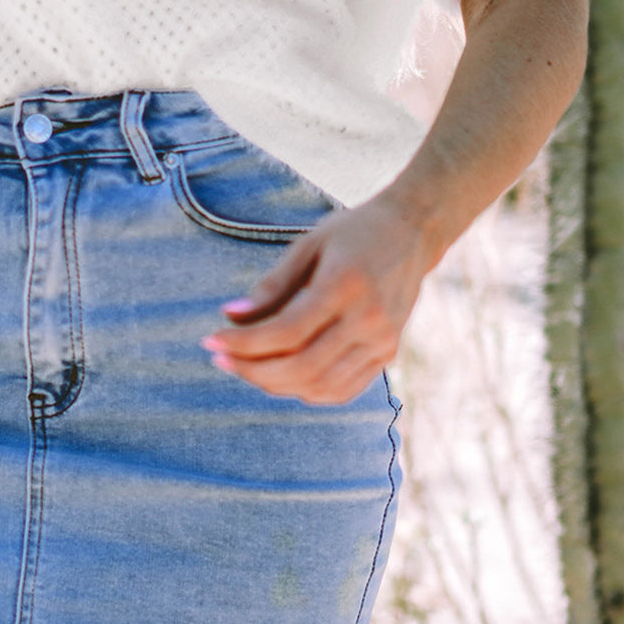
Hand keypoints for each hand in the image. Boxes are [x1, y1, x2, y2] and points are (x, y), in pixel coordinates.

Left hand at [201, 194, 434, 404]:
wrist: (413, 232)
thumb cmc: (353, 232)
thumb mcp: (308, 245)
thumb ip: (272, 285)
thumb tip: (230, 315)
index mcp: (345, 286)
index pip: (286, 332)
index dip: (243, 343)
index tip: (210, 340)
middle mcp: (368, 320)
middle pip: (301, 366)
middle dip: (251, 369)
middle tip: (219, 358)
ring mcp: (382, 342)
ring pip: (320, 385)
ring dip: (274, 384)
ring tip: (243, 367)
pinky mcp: (388, 353)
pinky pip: (342, 390)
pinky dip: (306, 390)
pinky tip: (280, 377)